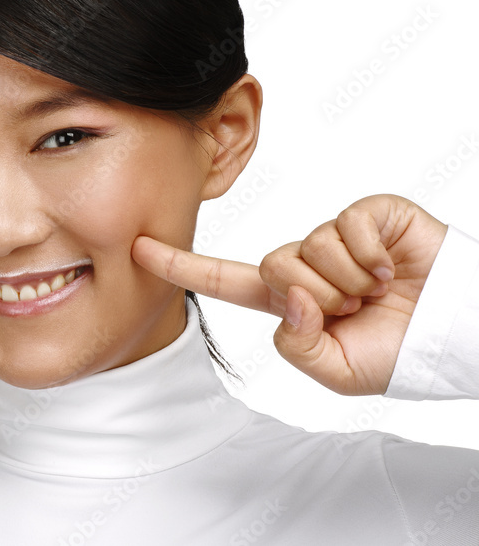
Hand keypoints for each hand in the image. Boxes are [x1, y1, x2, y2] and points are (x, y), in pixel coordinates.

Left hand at [132, 194, 446, 395]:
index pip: (225, 281)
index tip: (139, 248)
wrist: (454, 335)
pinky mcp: (365, 213)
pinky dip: (370, 257)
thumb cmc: (397, 352)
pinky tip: (389, 268)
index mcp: (288, 301)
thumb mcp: (334, 371)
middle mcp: (304, 263)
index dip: (182, 267)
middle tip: (356, 309)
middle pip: (270, 266)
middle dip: (318, 297)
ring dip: (348, 281)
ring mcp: (333, 236)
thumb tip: (287, 296)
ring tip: (377, 291)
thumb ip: (294, 346)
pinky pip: (346, 226)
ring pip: (307, 247)